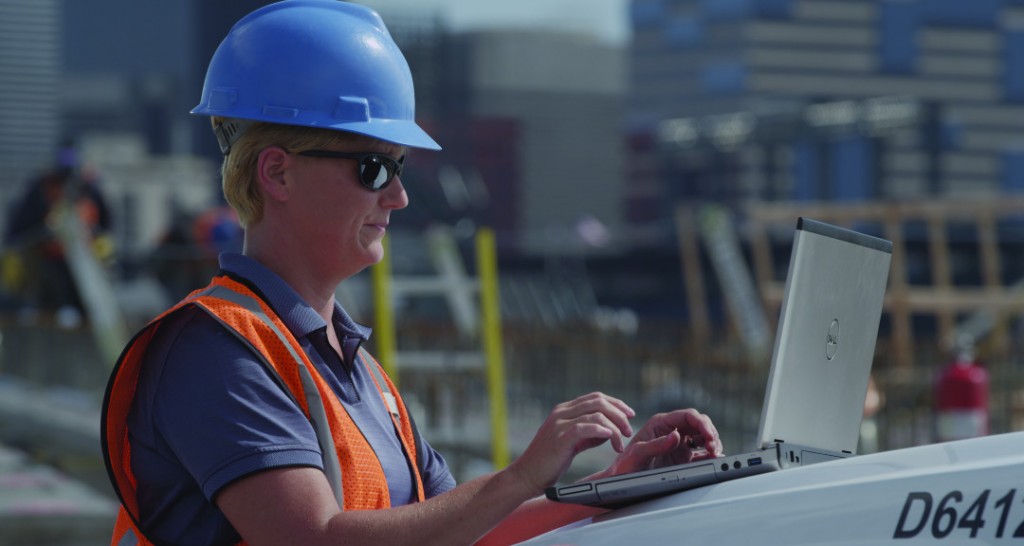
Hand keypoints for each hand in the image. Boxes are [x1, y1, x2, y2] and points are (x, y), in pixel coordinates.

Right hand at [507, 392, 634, 495]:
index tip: (630, 415)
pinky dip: (601, 430)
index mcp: (564, 410)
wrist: (527, 475)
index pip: (595, 397)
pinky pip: (585, 427)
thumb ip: (589, 434)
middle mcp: (561, 412)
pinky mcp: (560, 437)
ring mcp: (559, 423)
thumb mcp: (572, 443)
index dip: (616, 403)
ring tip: (619, 443)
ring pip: (595, 414)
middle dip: (619, 414)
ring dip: (614, 427)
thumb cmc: (550, 461)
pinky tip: (609, 437)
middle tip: (628, 431)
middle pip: (598, 401)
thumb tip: (609, 430)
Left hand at [600, 409, 723, 477]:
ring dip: (713, 443)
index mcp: (660, 424)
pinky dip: (710, 455)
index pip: (688, 415)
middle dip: (710, 433)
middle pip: (699, 424)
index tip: (709, 436)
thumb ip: (656, 445)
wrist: (621, 482)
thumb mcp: (638, 454)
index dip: (702, 423)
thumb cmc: (625, 466)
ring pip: (703, 437)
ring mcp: (678, 445)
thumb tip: (676, 435)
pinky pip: (701, 453)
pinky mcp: (682, 458)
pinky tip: (713, 460)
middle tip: (713, 448)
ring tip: (715, 455)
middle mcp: (671, 431)